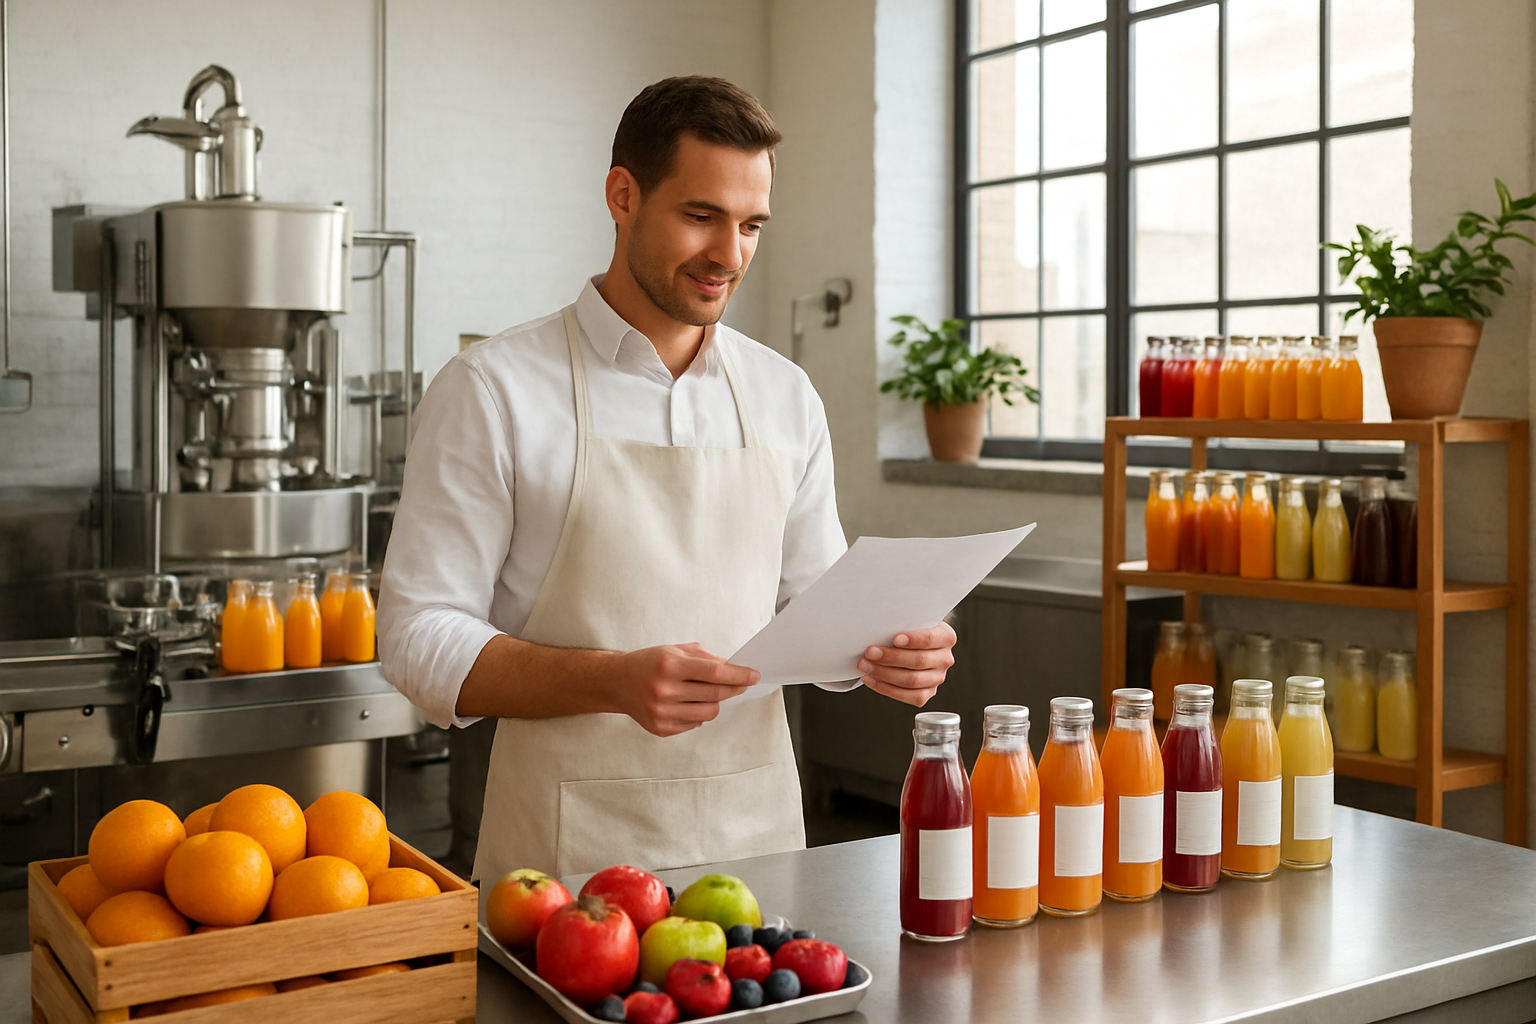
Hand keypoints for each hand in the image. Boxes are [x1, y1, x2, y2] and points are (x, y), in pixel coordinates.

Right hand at [611, 642, 758, 736]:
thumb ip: (704, 658)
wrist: (617, 682)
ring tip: (706, 692)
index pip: (716, 672)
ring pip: (709, 712)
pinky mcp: (660, 728)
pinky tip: (686, 702)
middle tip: (741, 683)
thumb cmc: (648, 663)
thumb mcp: (675, 650)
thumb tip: (732, 667)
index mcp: (670, 665)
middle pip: (716, 694)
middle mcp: (664, 690)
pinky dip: (698, 713)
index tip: (754, 676)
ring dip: (716, 702)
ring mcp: (662, 712)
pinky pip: (695, 723)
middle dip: (733, 688)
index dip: (739, 675)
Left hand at [856, 622, 956, 707]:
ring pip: (912, 680)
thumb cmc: (908, 629)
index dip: (913, 640)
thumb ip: (902, 622)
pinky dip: (885, 688)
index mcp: (946, 637)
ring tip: (865, 666)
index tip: (894, 639)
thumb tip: (878, 628)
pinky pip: (907, 696)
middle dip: (891, 657)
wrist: (911, 643)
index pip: (930, 639)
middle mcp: (945, 659)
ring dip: (884, 673)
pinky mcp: (927, 693)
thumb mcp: (911, 620)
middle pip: (919, 661)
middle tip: (870, 653)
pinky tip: (870, 679)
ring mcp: (937, 678)